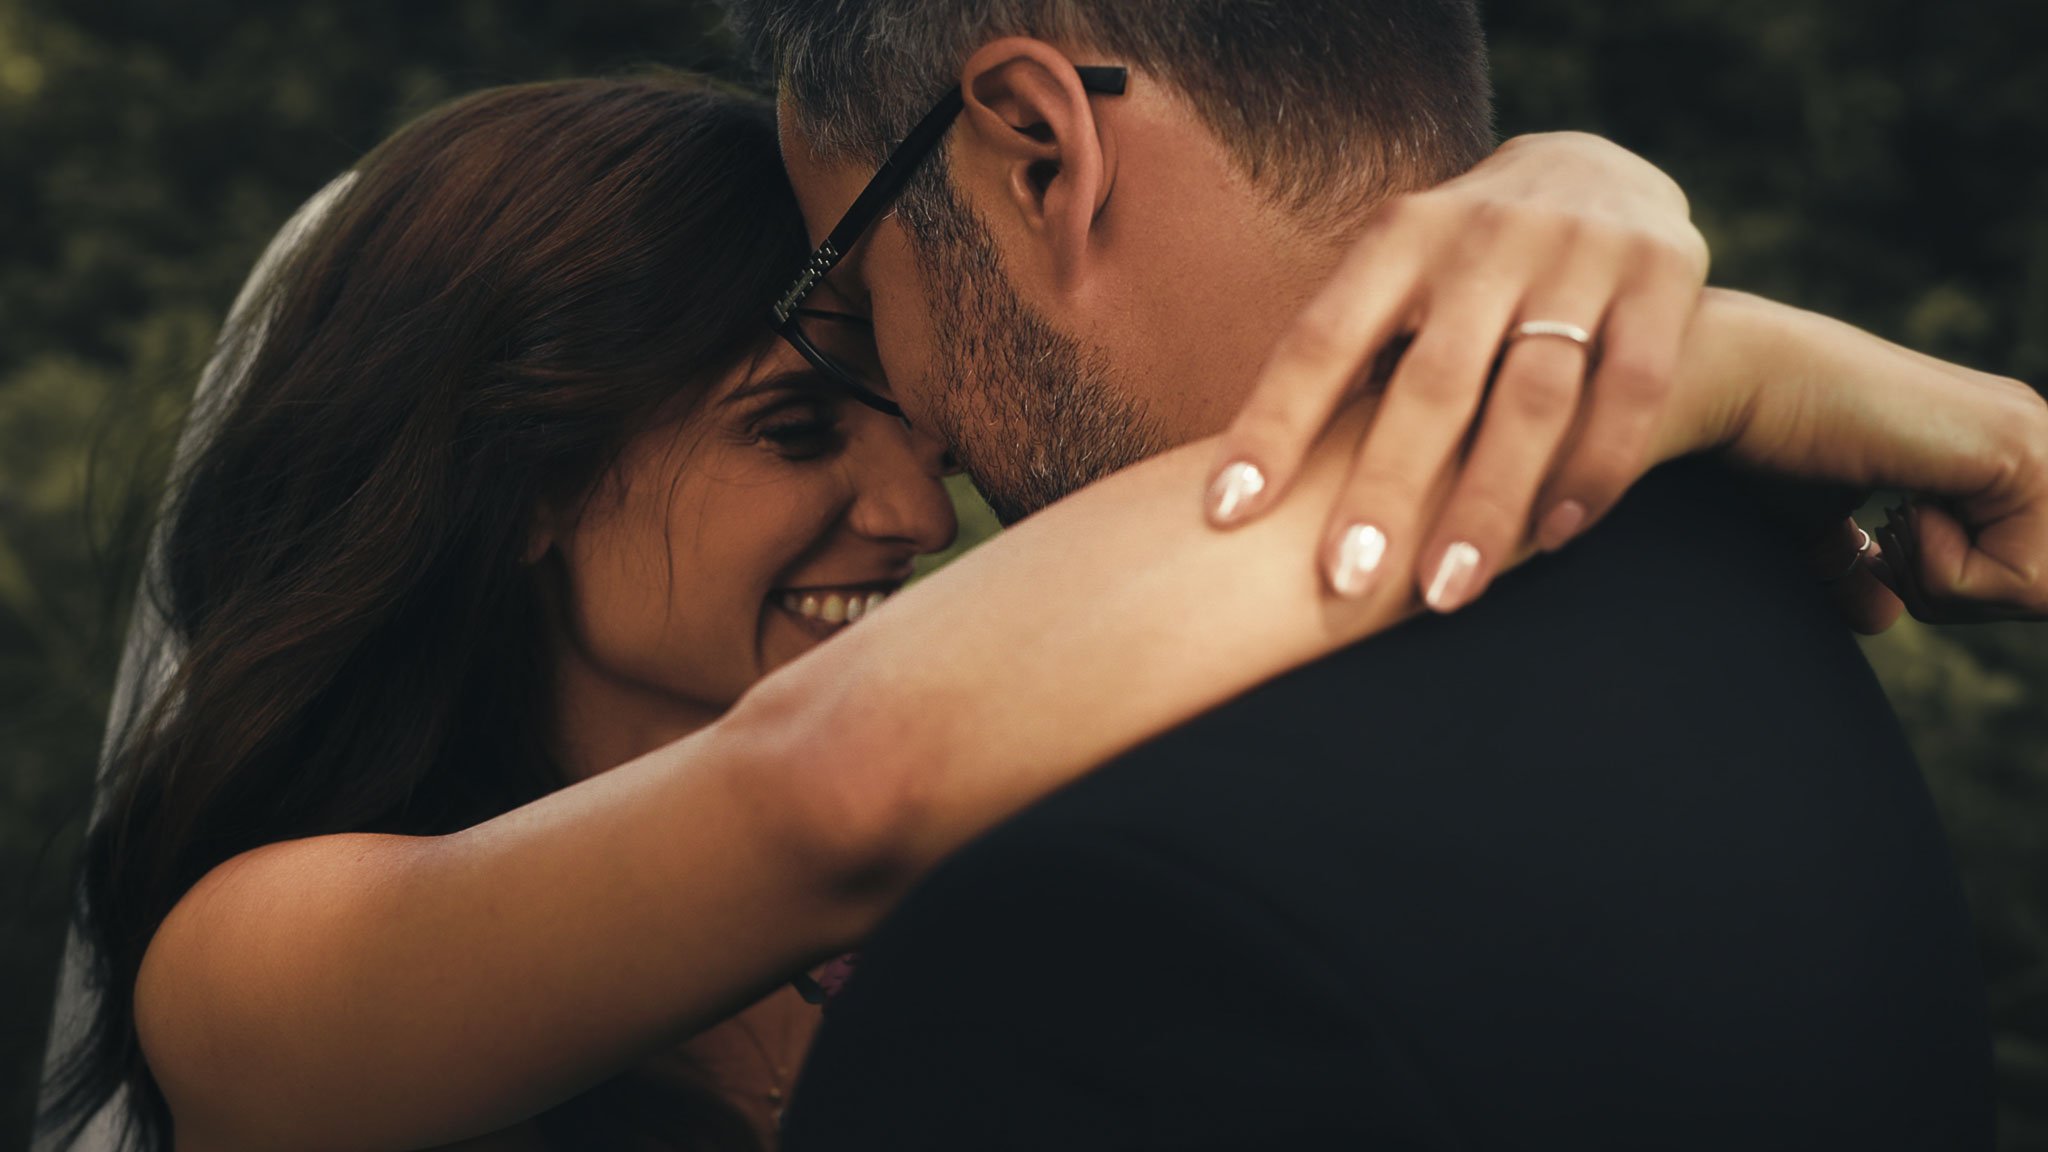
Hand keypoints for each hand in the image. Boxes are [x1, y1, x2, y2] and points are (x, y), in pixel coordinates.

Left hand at [1203, 131, 1709, 611]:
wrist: (1604, 171)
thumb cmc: (1462, 265)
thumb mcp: (1396, 273)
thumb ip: (1343, 352)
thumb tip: (1237, 470)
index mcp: (1400, 237)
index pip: (1322, 339)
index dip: (1273, 426)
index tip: (1226, 514)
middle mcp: (1486, 238)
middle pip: (1431, 381)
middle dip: (1385, 488)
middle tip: (1343, 581)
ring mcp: (1580, 255)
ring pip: (1532, 396)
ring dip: (1487, 502)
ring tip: (1444, 593)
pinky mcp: (1664, 280)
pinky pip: (1629, 390)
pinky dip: (1593, 468)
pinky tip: (1554, 538)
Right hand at [1699, 291, 2047, 623]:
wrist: (1739, 382)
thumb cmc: (1763, 437)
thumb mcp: (1820, 522)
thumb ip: (1856, 566)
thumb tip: (1880, 617)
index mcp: (1993, 450)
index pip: (2020, 576)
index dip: (1945, 588)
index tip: (1881, 538)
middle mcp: (2032, 437)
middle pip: (2040, 592)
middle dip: (1951, 592)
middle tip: (1887, 532)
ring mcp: (2036, 440)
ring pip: (2039, 592)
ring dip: (1944, 580)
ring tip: (1896, 514)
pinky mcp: (2022, 452)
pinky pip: (2023, 579)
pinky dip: (1947, 569)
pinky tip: (1907, 500)